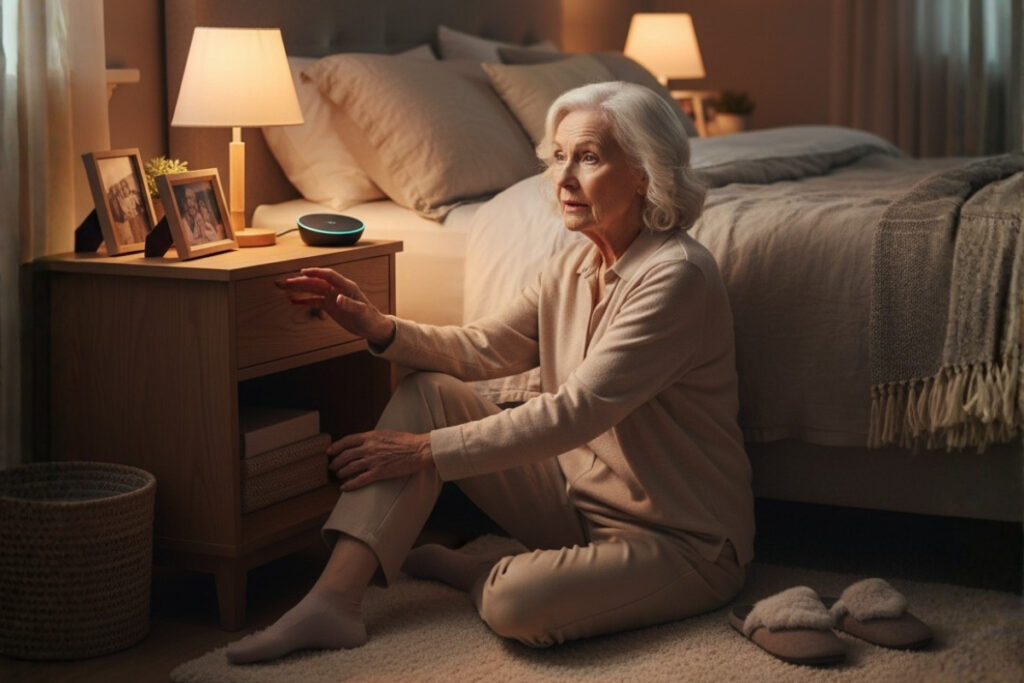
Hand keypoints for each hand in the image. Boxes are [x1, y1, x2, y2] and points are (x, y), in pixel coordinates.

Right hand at [275, 267, 395, 345]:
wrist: (373, 327)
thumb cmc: (370, 318)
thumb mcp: (361, 312)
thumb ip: (350, 305)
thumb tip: (338, 298)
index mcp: (347, 286)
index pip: (328, 276)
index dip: (316, 273)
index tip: (302, 272)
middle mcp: (338, 289)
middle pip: (316, 282)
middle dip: (300, 281)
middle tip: (283, 282)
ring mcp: (333, 296)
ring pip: (313, 289)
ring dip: (299, 288)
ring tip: (283, 287)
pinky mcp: (330, 305)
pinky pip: (315, 300)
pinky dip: (305, 300)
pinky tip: (293, 300)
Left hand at [327, 430, 433, 490]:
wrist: (418, 450)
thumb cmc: (406, 441)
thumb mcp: (387, 434)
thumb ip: (374, 438)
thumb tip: (365, 441)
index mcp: (371, 436)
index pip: (347, 440)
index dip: (336, 446)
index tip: (330, 451)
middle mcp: (369, 447)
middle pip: (346, 455)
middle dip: (336, 462)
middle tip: (332, 467)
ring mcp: (373, 460)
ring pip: (350, 468)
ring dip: (341, 473)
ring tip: (339, 476)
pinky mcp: (379, 472)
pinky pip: (360, 479)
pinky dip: (350, 484)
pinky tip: (345, 487)